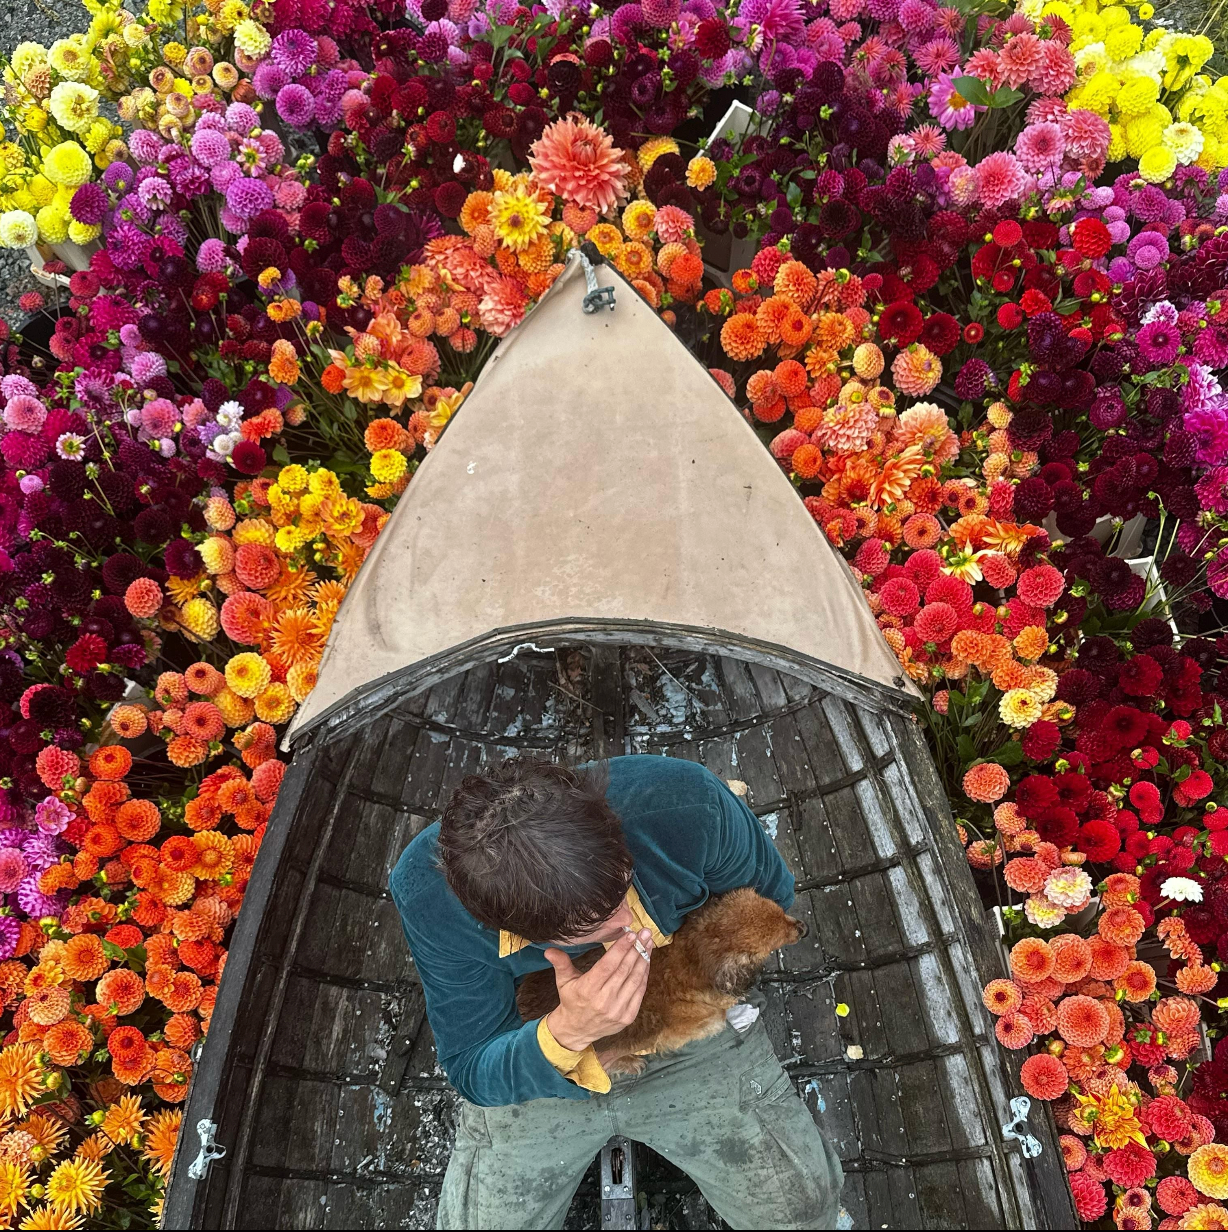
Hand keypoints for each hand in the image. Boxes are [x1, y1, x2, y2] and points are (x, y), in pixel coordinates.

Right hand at [543, 930, 652, 1051]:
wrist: (576, 1030)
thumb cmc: (571, 1001)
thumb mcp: (563, 981)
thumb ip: (561, 963)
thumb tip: (549, 949)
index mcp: (587, 989)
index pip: (607, 965)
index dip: (620, 949)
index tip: (631, 934)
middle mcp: (603, 1001)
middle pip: (624, 970)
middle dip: (637, 949)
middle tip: (645, 932)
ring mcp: (617, 1010)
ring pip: (634, 980)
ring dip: (644, 959)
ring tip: (648, 942)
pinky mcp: (627, 1017)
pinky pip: (639, 992)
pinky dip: (644, 975)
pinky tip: (646, 961)